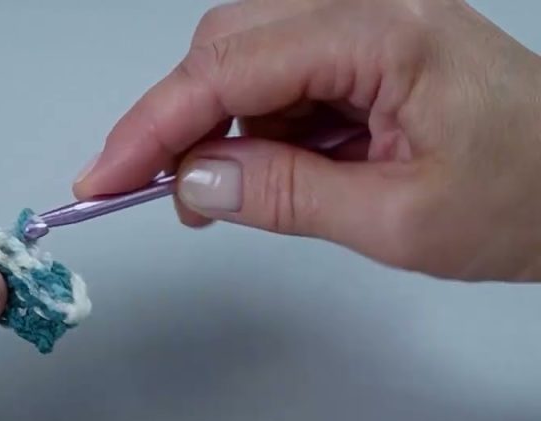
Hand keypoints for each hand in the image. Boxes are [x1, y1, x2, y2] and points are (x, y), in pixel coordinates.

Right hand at [74, 0, 540, 281]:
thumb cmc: (527, 199)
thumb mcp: (397, 219)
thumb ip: (284, 195)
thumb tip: (189, 183)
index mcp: (384, 34)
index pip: (230, 66)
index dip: (152, 125)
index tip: (103, 180)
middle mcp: (370, 9)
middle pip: (227, 44)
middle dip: (178, 120)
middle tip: (155, 196)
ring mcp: (369, 26)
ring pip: (245, 59)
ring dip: (215, 129)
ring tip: (218, 198)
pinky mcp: (367, 51)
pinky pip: (281, 77)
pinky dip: (253, 129)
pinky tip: (260, 174)